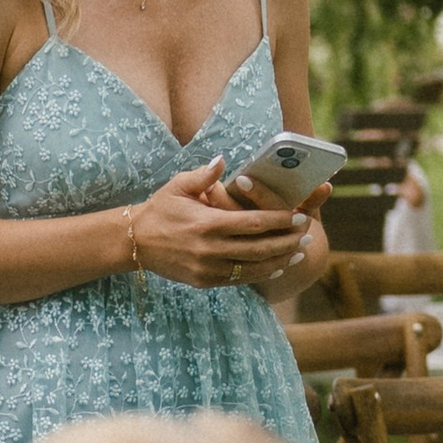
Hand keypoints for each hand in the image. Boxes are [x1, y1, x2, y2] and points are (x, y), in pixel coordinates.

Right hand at [128, 160, 307, 289]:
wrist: (135, 242)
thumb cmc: (159, 208)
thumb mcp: (178, 186)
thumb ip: (205, 175)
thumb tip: (224, 160)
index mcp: (208, 224)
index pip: (254, 223)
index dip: (281, 221)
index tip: (300, 216)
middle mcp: (210, 249)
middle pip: (260, 248)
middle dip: (287, 241)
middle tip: (308, 234)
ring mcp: (207, 269)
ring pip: (253, 268)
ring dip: (279, 260)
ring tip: (298, 252)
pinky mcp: (204, 281)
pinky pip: (239, 280)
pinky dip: (260, 273)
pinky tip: (276, 265)